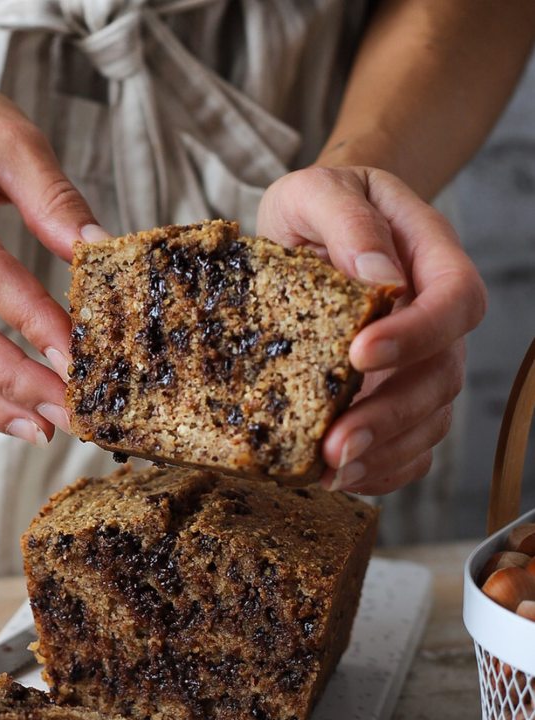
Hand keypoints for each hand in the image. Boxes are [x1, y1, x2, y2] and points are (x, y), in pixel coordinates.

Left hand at [257, 166, 486, 494]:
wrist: (313, 229)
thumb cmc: (318, 207)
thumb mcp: (316, 190)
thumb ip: (347, 219)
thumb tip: (381, 279)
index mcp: (431, 258)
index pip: (455, 300)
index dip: (418, 334)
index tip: (359, 355)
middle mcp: (434, 318)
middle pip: (442, 375)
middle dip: (391, 415)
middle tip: (336, 443)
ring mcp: (420, 363)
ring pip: (429, 420)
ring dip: (384, 452)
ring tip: (330, 471)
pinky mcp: (395, 397)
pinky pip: (410, 447)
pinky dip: (383, 471)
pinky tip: (343, 479)